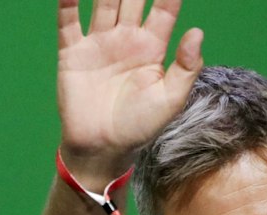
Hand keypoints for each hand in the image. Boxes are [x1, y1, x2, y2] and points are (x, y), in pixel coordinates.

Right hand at [57, 0, 203, 183]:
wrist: (101, 148)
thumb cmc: (139, 127)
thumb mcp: (171, 100)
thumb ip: (186, 67)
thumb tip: (197, 32)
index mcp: (152, 47)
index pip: (163, 9)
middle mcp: (126, 39)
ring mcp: (99, 44)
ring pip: (104, 3)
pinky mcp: (73, 54)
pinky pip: (69, 23)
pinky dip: (68, 4)